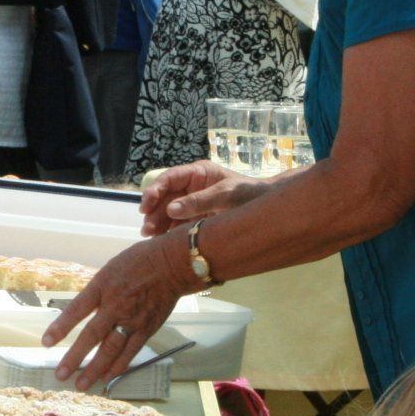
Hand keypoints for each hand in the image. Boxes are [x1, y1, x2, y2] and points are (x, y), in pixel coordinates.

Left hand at [41, 234, 189, 388]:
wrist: (173, 264)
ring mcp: (133, 319)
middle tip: (60, 375)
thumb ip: (95, 292)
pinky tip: (107, 377)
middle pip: (92, 335)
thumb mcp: (110, 269)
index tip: (46, 343)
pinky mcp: (147, 328)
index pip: (77, 309)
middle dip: (75, 357)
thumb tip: (79, 311)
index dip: (60, 327)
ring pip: (111, 349)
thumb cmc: (139, 262)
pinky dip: (118, 366)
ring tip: (81, 385)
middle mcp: (116, 304)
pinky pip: (130, 351)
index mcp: (103, 286)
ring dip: (95, 369)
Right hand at [139, 159, 264, 235]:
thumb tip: (170, 210)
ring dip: (158, 224)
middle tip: (147, 229)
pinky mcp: (197, 220)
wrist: (268, 209)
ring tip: (150, 237)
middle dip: (154, 212)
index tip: (145, 206)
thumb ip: (199, 201)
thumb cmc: (250, 194)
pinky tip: (162, 242)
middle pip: (166, 198)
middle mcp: (192, 187)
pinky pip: (178, 225)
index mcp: (198, 173)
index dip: (154, 191)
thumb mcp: (226, 195)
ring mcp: (194, 204)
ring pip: (169, 213)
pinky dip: (169, 233)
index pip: (170, 179)